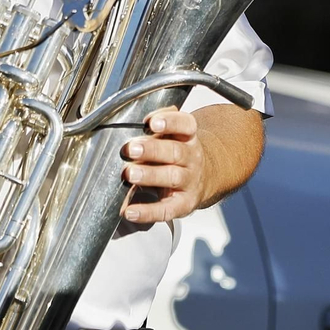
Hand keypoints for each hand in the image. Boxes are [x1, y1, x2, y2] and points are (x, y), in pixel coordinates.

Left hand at [121, 107, 206, 223]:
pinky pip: (167, 210)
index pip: (185, 125)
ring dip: (149, 175)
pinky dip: (148, 212)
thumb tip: (128, 117)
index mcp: (188, 137)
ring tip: (129, 173)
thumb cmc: (175, 154)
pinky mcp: (184, 204)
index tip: (152, 122)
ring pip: (172, 177)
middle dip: (152, 150)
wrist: (201, 178)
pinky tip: (131, 211)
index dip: (170, 122)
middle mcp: (191, 157)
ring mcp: (189, 181)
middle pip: (175, 151)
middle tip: (131, 149)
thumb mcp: (171, 135)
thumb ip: (154, 126)